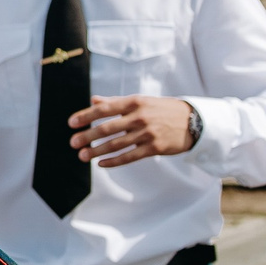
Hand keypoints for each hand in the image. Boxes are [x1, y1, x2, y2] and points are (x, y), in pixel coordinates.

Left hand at [71, 95, 198, 166]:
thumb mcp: (141, 101)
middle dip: (88, 136)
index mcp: (135, 102)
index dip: (86, 116)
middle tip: (73, 143)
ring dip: (97, 151)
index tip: (72, 123)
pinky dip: (114, 161)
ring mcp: (147, 133)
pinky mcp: (154, 148)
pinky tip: (101, 164)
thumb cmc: (162, 109)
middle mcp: (140, 116)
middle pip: (107, 128)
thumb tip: (93, 100)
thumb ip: (116, 101)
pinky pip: (130, 156)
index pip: (105, 108)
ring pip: (116, 144)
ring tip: (83, 156)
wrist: (193, 121)